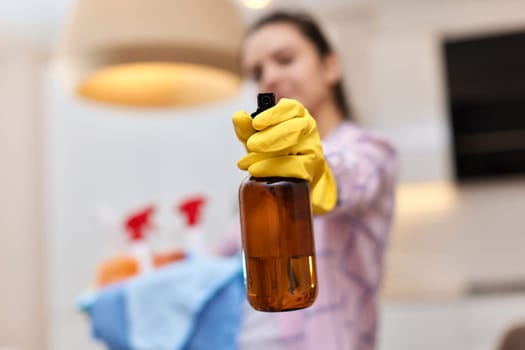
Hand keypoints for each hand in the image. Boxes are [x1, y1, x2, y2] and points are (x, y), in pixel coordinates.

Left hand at [232, 98, 336, 213]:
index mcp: (296, 113)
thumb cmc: (274, 149)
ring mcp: (312, 147)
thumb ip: (247, 127)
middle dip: (269, 137)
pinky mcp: (312, 166)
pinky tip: (256, 170)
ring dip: (268, 155)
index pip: (290, 107)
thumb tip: (237, 116)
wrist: (292, 173)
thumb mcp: (257, 136)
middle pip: (293, 128)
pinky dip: (272, 169)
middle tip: (251, 145)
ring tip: (246, 162)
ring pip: (294, 148)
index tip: (256, 123)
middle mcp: (307, 126)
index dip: (273, 114)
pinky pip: (294, 167)